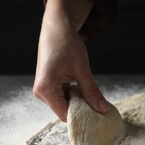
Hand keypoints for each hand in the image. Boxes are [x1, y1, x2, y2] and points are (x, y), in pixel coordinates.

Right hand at [33, 0, 109, 121]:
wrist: (56, 28)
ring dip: (80, 101)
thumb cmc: (66, 44)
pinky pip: (64, 97)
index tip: (99, 117)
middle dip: (83, 109)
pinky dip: (76, 96)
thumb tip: (104, 109)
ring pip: (66, 104)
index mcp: (46, 89)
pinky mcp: (49, 85)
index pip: (65, 115)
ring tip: (92, 94)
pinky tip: (84, 89)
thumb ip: (92, 92)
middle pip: (65, 111)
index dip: (83, 117)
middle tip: (100, 106)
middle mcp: (41, 92)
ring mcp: (44, 89)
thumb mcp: (82, 70)